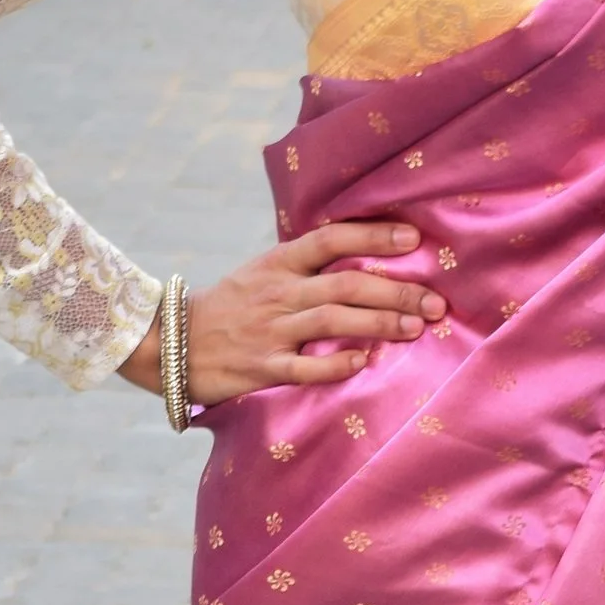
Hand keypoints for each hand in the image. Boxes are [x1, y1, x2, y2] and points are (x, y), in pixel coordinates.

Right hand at [119, 220, 445, 405]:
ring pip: (333, 321)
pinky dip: (336, 364)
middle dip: (395, 290)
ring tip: (416, 328)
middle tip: (435, 301)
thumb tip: (365, 258)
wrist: (169, 342)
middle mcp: (278, 293)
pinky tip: (364, 363)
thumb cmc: (228, 308)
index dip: (372, 237)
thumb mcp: (261, 273)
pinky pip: (304, 366)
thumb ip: (306, 267)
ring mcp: (270, 331)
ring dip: (379, 323)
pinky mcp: (261, 368)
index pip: (330, 239)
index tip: (413, 240)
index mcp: (278, 264)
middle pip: (345, 284)